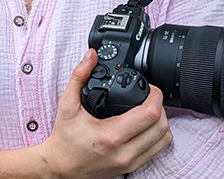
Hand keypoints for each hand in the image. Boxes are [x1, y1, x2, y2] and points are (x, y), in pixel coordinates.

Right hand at [37, 49, 172, 178]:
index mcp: (110, 135)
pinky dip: (158, 136)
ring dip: (161, 121)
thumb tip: (91, 56)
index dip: (155, 96)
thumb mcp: (67, 105)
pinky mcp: (131, 168)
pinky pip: (157, 151)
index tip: (150, 87)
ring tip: (149, 110)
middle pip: (161, 126)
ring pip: (164, 139)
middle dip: (160, 106)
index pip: (149, 114)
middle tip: (150, 96)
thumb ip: (79, 77)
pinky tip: (146, 126)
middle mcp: (123, 152)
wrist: (60, 167)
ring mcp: (129, 162)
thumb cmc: (64, 139)